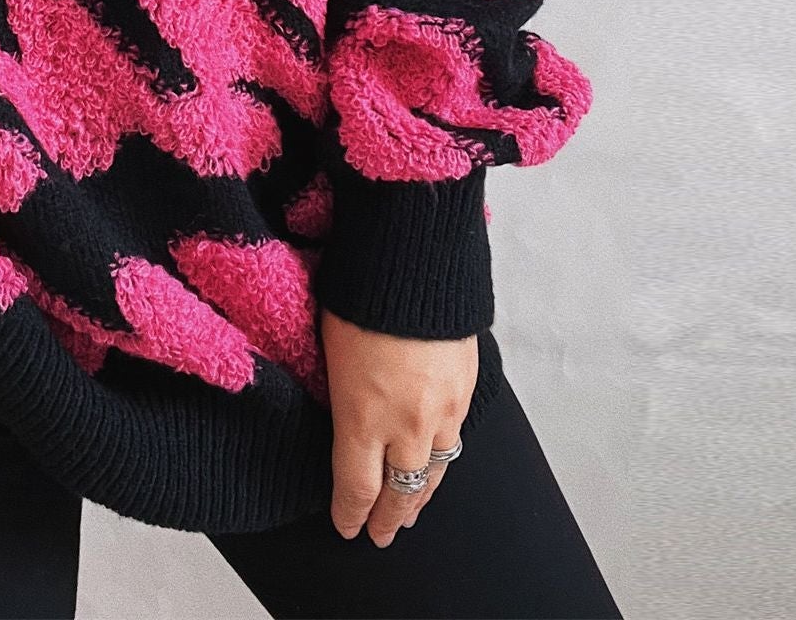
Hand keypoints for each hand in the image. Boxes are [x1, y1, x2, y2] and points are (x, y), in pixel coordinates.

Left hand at [321, 309, 476, 546]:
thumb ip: (340, 396)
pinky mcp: (465, 390)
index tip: (346, 527)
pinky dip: (442, 461)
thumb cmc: (359, 296)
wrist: (414, 260)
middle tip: (380, 534)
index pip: (356, 488)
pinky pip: (455, 440)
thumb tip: (340, 414)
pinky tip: (437, 465)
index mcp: (362, 417)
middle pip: (399, 492)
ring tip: (410, 513)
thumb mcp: (330, 351)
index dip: (350, 514)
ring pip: (433, 472)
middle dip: (388, 517)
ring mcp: (442, 410)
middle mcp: (406, 425)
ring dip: (420, 497)